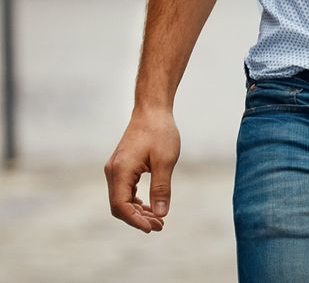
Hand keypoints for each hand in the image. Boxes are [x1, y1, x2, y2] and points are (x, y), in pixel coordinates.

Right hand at [104, 106, 179, 232]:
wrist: (152, 110)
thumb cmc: (160, 132)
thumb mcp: (166, 161)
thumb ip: (161, 188)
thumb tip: (160, 214)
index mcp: (120, 171)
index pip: (121, 206)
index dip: (135, 220)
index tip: (153, 227)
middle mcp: (112, 172)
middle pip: (119, 206)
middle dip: (138, 218)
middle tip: (159, 226)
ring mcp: (115, 169)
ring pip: (120, 199)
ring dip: (137, 211)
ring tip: (157, 219)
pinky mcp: (120, 167)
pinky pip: (123, 190)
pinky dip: (135, 201)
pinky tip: (148, 206)